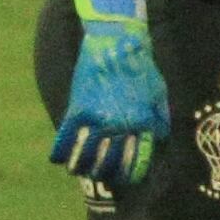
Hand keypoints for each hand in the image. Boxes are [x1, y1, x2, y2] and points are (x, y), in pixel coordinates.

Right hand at [50, 0, 167, 190]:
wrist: (116, 40)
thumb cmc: (141, 64)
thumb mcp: (158, 91)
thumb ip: (159, 117)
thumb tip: (161, 137)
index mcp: (142, 123)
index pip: (136, 160)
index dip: (130, 173)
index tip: (126, 179)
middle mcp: (119, 125)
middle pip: (109, 163)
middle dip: (105, 173)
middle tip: (101, 176)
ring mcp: (97, 117)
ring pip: (86, 155)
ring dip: (82, 167)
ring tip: (79, 172)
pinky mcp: (78, 107)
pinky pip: (66, 136)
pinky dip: (61, 150)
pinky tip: (58, 160)